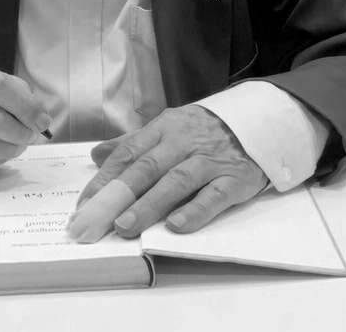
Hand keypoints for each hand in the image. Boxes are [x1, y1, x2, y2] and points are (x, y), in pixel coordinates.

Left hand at [75, 106, 267, 237]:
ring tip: (126, 225)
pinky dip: (195, 211)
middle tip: (96, 220)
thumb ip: (133, 143)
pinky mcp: (234, 179)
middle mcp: (184, 143)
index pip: (129, 153)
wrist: (261, 120)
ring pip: (176, 182)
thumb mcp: (169, 127)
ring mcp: (210, 161)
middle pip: (147, 168)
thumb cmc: (206, 130)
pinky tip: (176, 226)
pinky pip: (213, 195)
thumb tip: (96, 156)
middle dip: (119, 195)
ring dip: (149, 204)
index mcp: (164, 128)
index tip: (83, 204)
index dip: (104, 179)